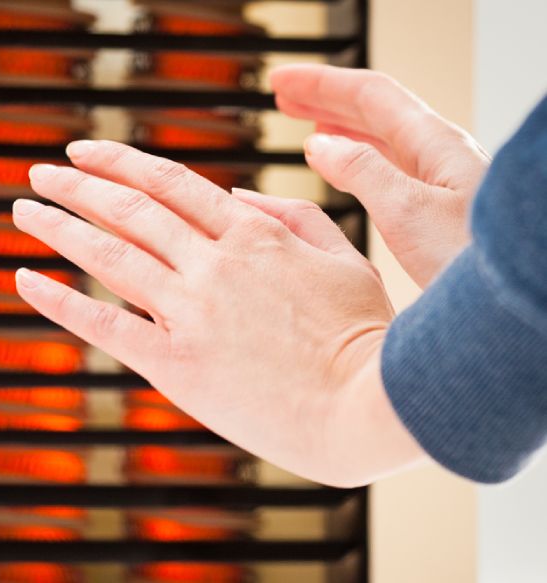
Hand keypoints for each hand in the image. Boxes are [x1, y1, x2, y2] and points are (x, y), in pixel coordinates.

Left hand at [12, 140, 423, 486]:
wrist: (368, 408)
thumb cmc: (365, 336)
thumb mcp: (342, 257)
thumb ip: (291, 216)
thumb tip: (236, 194)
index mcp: (253, 235)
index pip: (170, 183)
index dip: (121, 162)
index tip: (86, 152)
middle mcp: (213, 265)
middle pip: (129, 209)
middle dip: (78, 185)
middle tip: (41, 172)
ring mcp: (191, 313)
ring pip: (109, 256)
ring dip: (59, 226)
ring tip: (23, 208)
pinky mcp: (176, 366)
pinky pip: (104, 326)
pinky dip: (59, 302)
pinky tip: (24, 279)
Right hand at [270, 64, 490, 287]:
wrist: (508, 303)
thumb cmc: (473, 260)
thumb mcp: (407, 210)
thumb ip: (361, 171)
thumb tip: (320, 144)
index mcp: (436, 145)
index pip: (370, 94)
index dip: (321, 84)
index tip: (283, 79)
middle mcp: (440, 156)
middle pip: (374, 110)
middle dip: (325, 99)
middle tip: (284, 94)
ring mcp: (440, 182)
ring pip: (379, 139)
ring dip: (339, 127)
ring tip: (306, 125)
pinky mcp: (437, 210)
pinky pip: (387, 169)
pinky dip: (354, 160)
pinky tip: (341, 168)